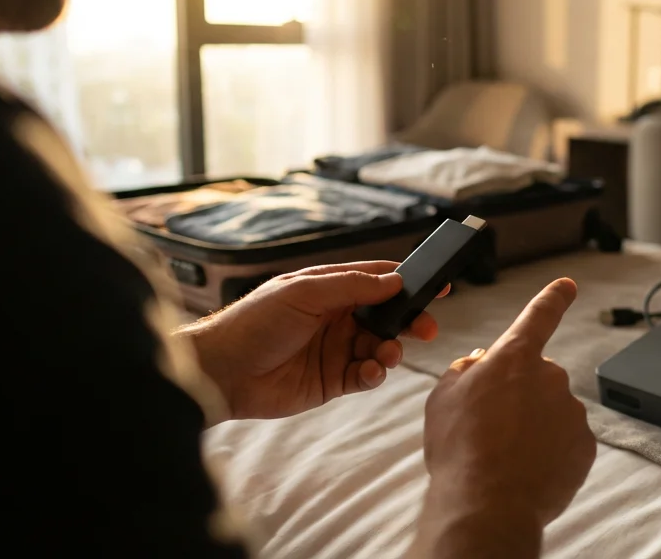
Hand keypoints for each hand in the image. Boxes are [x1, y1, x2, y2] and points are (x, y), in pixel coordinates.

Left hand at [177, 261, 442, 422]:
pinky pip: (365, 376)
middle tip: (426, 328)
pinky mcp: (331, 381)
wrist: (222, 372)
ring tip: (387, 355)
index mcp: (329, 289)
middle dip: (409, 321)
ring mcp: (335, 350)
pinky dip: (375, 374)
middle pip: (386, 316)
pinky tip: (370, 372)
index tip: (438, 284)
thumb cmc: (255, 323)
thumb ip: (351, 286)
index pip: (377, 280)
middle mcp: (336, 318)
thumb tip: (393, 279)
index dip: (407, 281)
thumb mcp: (304, 293)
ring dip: (391, 350)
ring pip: (380, 347)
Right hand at [410, 278, 595, 557]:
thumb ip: (465, 370)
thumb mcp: (443, 398)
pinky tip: (527, 470)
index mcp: (514, 358)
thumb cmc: (459, 449)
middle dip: (520, 397)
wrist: (486, 505)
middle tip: (492, 429)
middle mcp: (550, 377)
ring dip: (534, 428)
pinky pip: (567, 442)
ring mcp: (571, 411)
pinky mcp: (585, 446)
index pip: (538, 316)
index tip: (568, 284)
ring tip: (505, 456)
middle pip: (537, 378)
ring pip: (553, 412)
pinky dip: (550, 453)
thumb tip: (480, 361)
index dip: (553, 297)